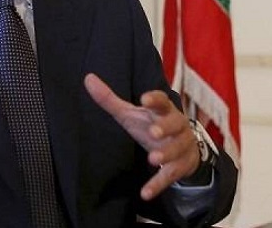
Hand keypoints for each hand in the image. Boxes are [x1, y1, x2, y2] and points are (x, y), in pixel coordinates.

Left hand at [84, 73, 199, 199]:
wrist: (183, 149)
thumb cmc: (151, 125)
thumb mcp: (130, 113)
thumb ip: (110, 98)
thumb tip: (87, 78)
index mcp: (164, 110)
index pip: (162, 100)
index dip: (155, 99)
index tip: (144, 99)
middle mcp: (176, 126)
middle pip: (176, 123)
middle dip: (166, 127)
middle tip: (154, 131)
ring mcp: (181, 146)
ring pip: (177, 150)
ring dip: (166, 154)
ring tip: (152, 159)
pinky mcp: (180, 167)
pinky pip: (170, 176)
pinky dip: (158, 184)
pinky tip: (145, 193)